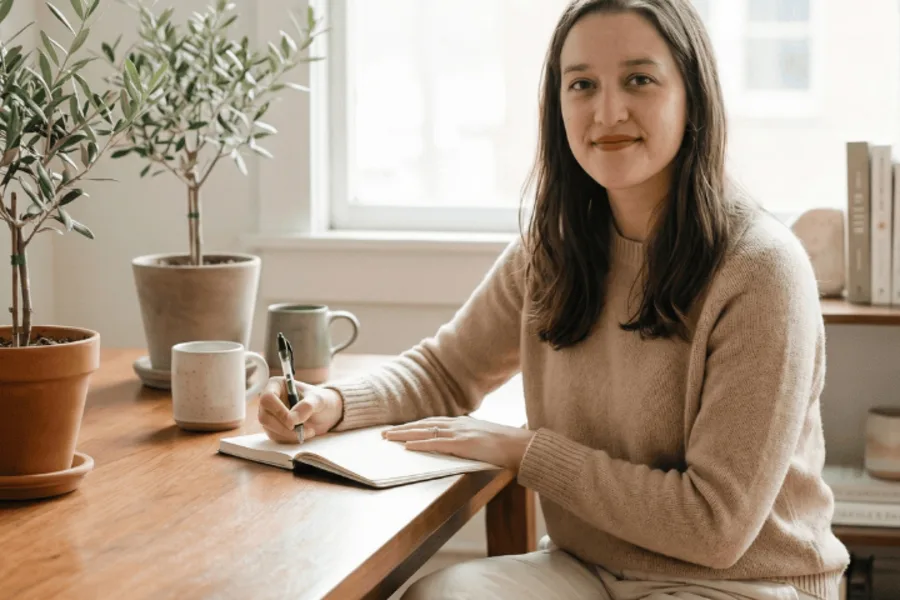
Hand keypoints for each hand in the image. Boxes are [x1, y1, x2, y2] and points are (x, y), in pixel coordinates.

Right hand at [257, 377, 342, 443]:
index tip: (293, 423)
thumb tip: (291, 420)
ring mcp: (269, 415)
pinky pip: (276, 437)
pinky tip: (303, 434)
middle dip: (283, 428)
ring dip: (289, 435)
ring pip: (270, 429)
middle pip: (264, 417)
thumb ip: (307, 406)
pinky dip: (290, 439)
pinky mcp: (273, 427)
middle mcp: (269, 400)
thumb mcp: (318, 400)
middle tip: (301, 431)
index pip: (267, 398)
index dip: (278, 412)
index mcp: (276, 385)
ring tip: (309, 432)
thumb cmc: (320, 400)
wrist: (325, 412)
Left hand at [382, 417, 534, 469]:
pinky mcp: (464, 444)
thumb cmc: (506, 445)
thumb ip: (469, 440)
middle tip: (383, 433)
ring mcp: (460, 433)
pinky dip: (420, 444)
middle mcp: (458, 424)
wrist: (523, 445)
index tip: (398, 429)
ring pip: (425, 431)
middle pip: (423, 424)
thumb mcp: (483, 439)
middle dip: (402, 428)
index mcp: (462, 423)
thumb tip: (458, 447)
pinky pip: (436, 443)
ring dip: (404, 434)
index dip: (413, 425)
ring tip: (387, 438)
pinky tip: (407, 447)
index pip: (431, 422)